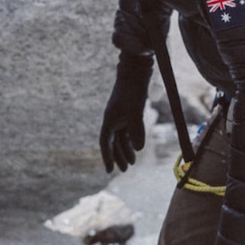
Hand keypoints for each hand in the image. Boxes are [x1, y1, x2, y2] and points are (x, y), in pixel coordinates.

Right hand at [99, 52, 152, 172]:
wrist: (135, 73)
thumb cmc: (133, 91)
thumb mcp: (136, 112)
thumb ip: (136, 130)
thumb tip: (138, 149)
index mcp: (109, 120)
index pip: (105, 143)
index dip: (107, 157)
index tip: (109, 171)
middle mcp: (112, 119)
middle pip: (113, 142)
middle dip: (118, 156)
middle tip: (125, 170)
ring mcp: (120, 116)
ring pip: (121, 137)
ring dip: (126, 150)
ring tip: (133, 163)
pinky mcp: (128, 113)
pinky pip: (128, 131)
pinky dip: (131, 140)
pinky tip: (137, 148)